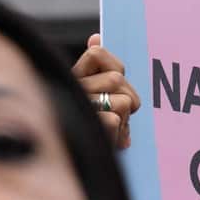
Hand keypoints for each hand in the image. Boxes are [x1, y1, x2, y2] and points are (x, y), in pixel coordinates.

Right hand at [72, 33, 140, 149]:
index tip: (116, 86)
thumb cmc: (90, 128)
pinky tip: (110, 140)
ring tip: (113, 129)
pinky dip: (119, 133)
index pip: (97, 53)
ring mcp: (80, 109)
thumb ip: (97, 68)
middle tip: (118, 114)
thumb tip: (96, 37)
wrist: (77, 162)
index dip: (115, 68)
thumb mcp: (93, 95)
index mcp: (73, 78)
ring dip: (125, 119)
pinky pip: (117, 120)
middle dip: (127, 98)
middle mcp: (72, 90)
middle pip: (117, 79)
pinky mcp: (88, 129)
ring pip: (124, 101)